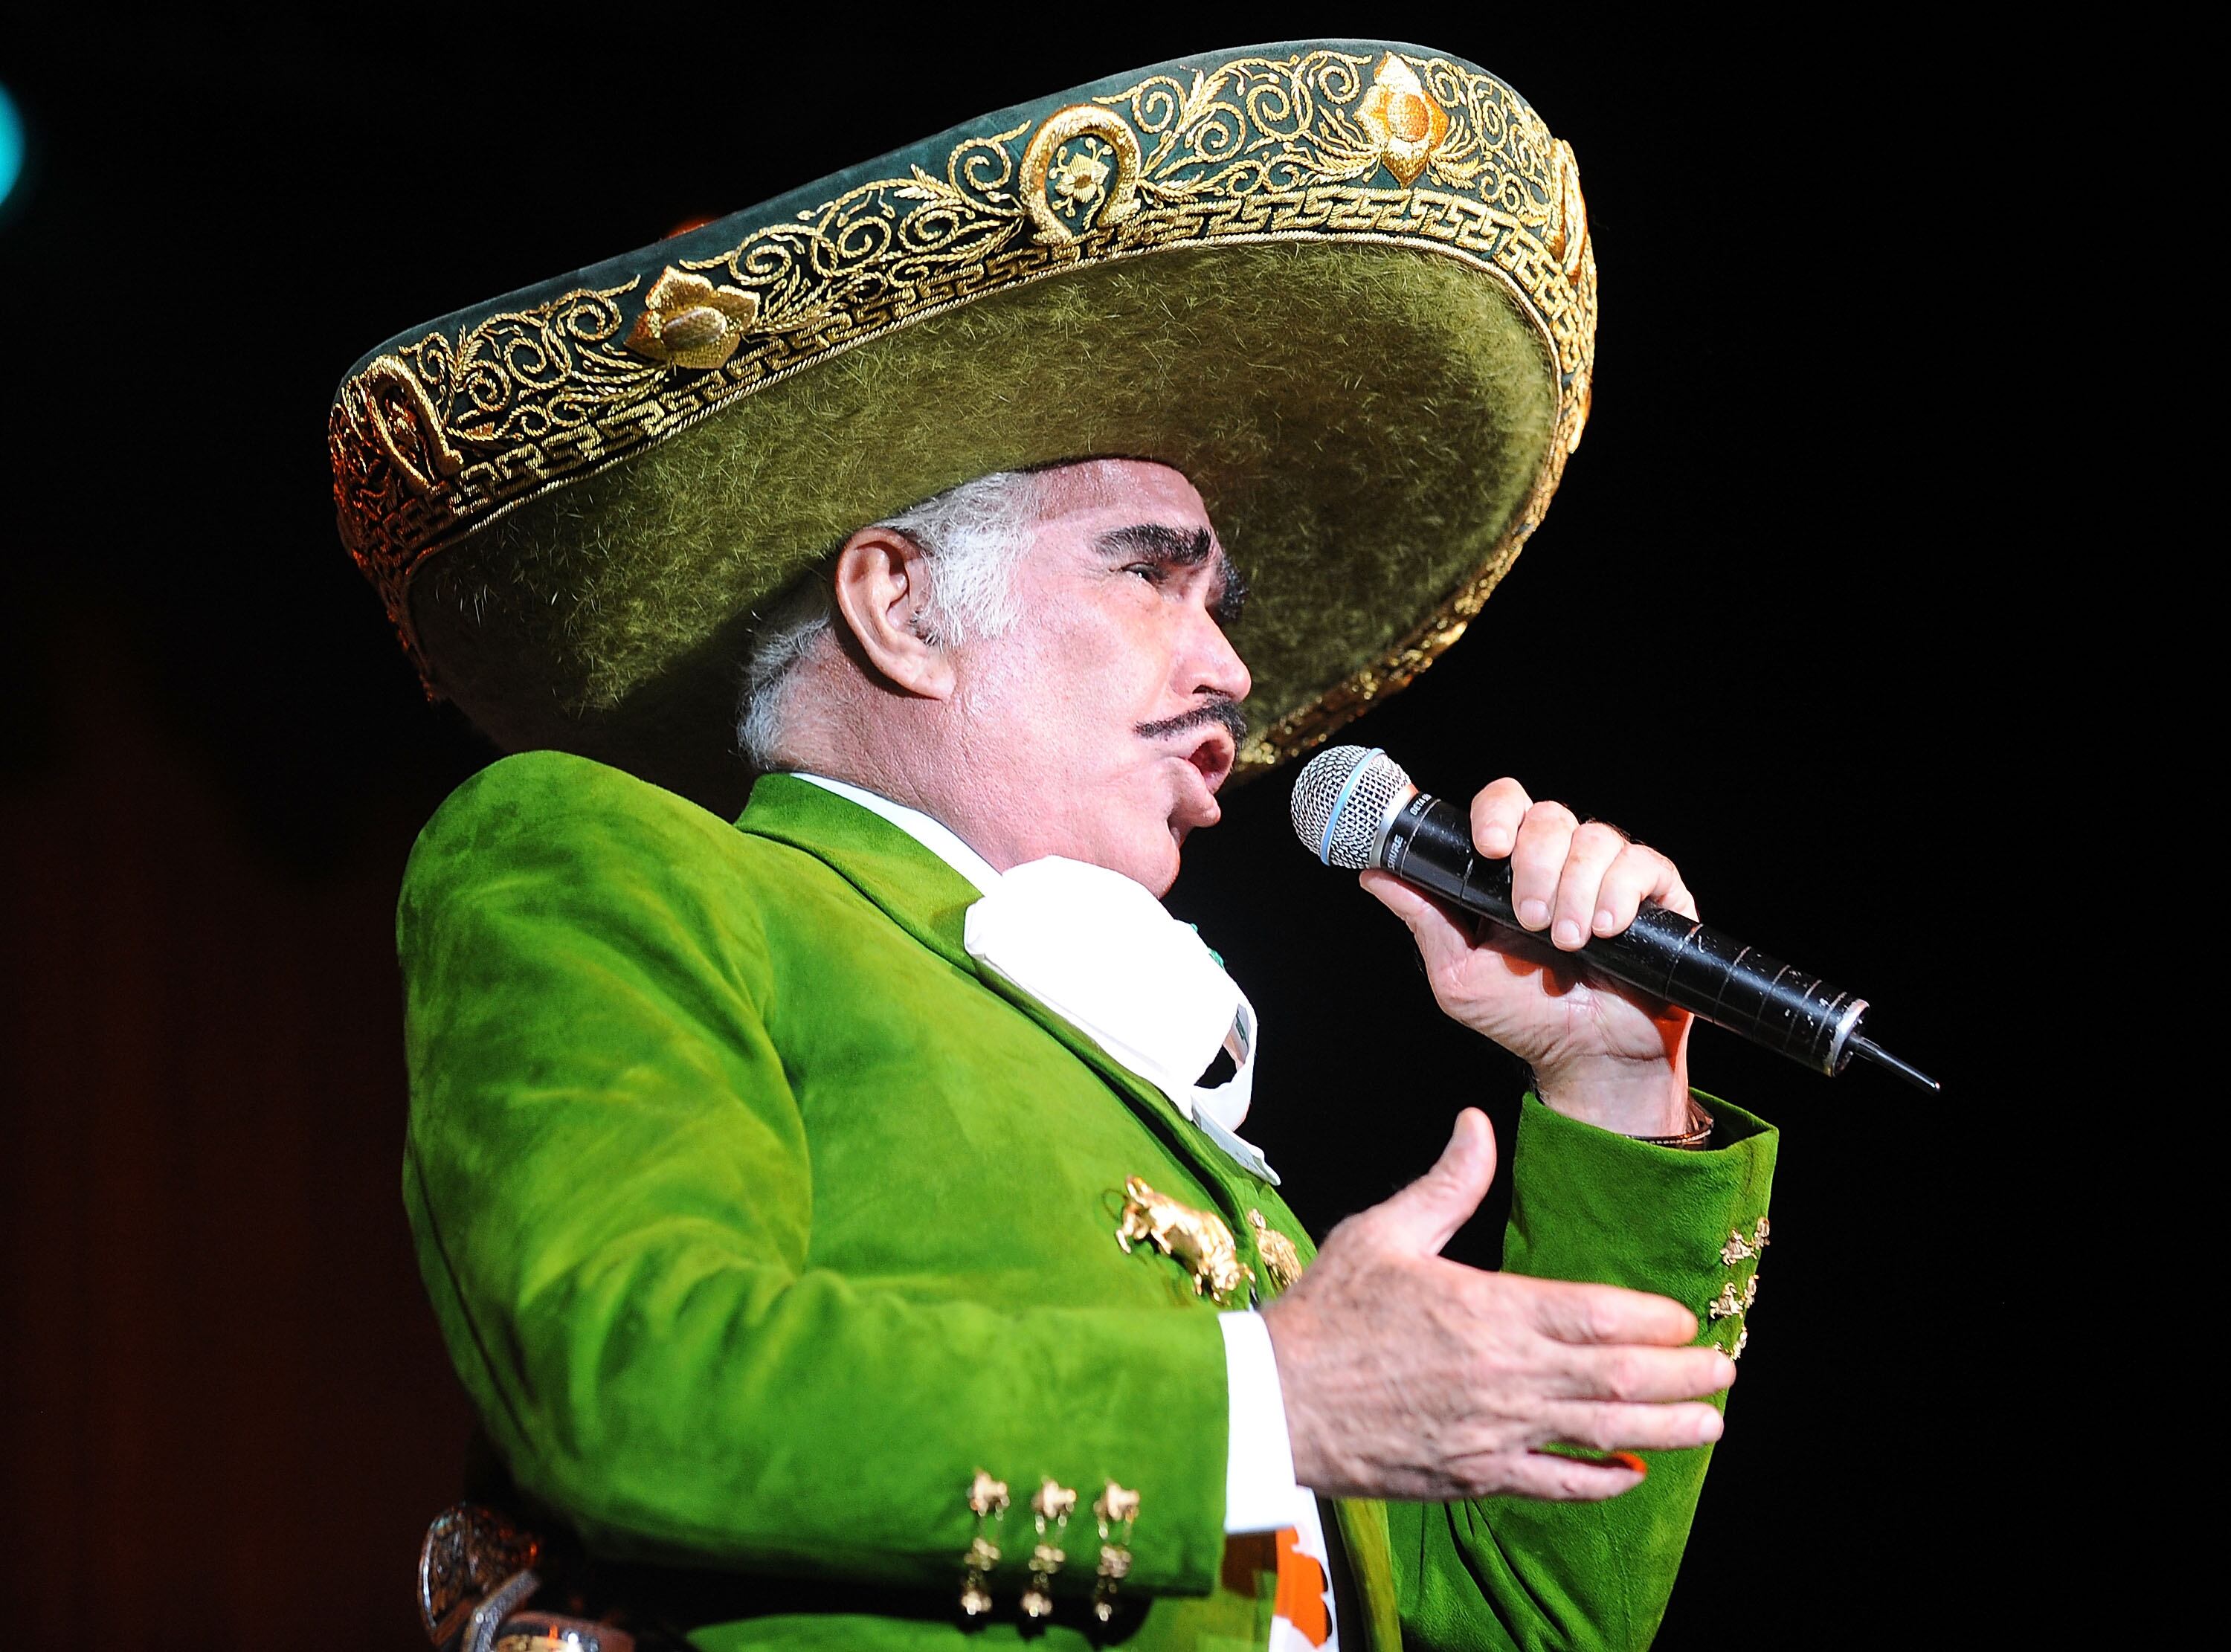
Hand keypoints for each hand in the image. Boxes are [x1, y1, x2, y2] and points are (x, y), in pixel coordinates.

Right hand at [1260, 1111, 1732, 1501]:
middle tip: (1724, 1368)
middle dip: (1682, 1375)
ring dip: (1666, 1429)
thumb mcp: (1382, 1234)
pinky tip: (1631, 1472)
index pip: (1597, 1316)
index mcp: (1488, 1310)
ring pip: (1602, 1434)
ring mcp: (1495, 1434)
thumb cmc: (1326, 1314)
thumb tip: (1477, 1125)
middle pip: (1618, 1378)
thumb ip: (1445, 1186)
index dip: (1652, 1319)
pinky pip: (1555, 1483)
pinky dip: (1601, 1479)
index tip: (1682, 1316)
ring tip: (1710, 1423)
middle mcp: (1506, 1376)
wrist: (1273, 1403)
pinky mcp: (1475, 1477)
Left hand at [1361, 777, 1696, 1134]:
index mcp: (1510, 870)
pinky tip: (1607, 932)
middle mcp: (1559, 862)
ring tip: (1570, 943)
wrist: (1589, 1059)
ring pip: (1595, 838)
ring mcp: (1608, 874)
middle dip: (1535, 866)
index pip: (1504, 805)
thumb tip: (1374, 874)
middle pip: (1548, 815)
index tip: (1490, 848)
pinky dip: (1619, 895)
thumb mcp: (1459, 974)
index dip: (1496, 814)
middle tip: (1531, 921)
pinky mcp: (1656, 893)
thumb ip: (1424, 921)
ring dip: (1576, 890)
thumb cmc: (1523, 1018)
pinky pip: (1641, 864)